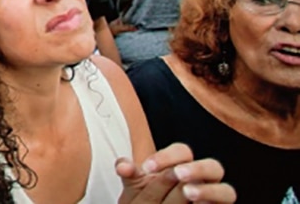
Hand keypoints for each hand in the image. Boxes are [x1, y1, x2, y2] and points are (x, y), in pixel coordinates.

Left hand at [116, 143, 235, 202]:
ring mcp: (213, 197)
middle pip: (213, 166)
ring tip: (189, 193)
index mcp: (182, 164)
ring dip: (210, 191)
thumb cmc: (147, 196)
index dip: (167, 156)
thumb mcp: (136, 184)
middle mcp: (203, 179)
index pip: (183, 151)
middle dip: (197, 168)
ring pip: (226, 190)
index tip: (148, 167)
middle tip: (179, 174)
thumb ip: (129, 173)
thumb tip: (122, 166)